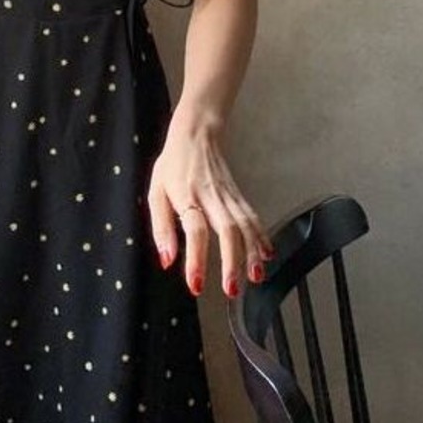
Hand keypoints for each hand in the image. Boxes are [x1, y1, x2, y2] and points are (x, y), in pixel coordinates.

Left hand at [146, 113, 273, 298]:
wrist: (196, 133)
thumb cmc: (173, 164)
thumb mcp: (156, 191)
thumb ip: (161, 227)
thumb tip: (167, 259)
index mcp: (186, 196)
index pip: (194, 230)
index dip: (195, 258)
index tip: (196, 284)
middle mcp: (210, 196)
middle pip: (227, 229)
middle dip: (232, 261)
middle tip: (231, 289)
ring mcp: (228, 195)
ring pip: (245, 225)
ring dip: (252, 253)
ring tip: (255, 277)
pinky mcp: (238, 195)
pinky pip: (253, 217)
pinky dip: (262, 237)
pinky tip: (266, 255)